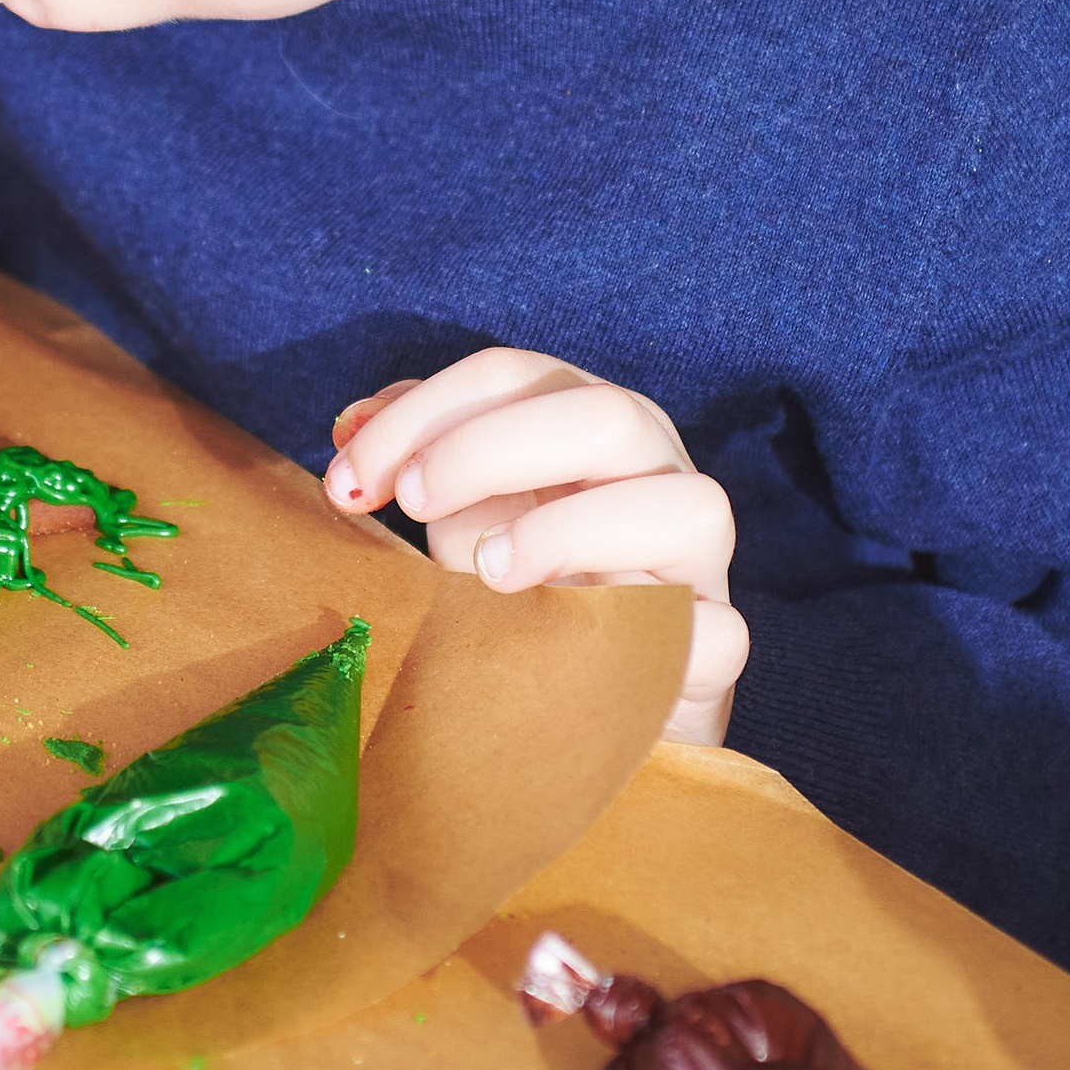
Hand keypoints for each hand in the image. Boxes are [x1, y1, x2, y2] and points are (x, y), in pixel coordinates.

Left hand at [325, 348, 747, 743]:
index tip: (349, 478)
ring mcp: (698, 559)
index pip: (514, 375)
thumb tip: (350, 425)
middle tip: (411, 505)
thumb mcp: (465, 510)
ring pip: (689, 508)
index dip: (422, 414)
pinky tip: (573, 643)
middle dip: (487, 450)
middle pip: (604, 415)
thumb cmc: (523, 585)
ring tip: (487, 574)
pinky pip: (718, 635)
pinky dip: (650, 637)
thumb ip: (419, 456)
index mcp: (587, 421)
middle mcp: (654, 470)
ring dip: (572, 533)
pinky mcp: (720, 647)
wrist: (590, 693)